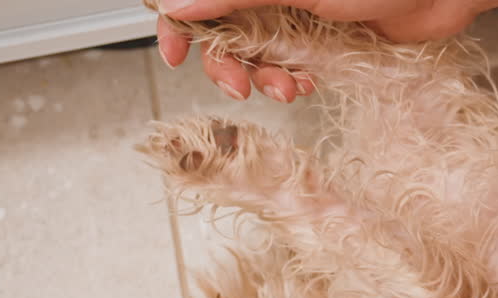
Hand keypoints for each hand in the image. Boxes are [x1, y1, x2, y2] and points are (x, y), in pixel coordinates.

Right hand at [152, 0, 497, 101]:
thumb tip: (178, 4)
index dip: (180, 23)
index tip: (176, 54)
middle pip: (222, 27)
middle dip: (228, 62)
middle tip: (242, 87)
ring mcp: (296, 11)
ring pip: (255, 50)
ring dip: (262, 76)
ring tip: (286, 88)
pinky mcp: (321, 37)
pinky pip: (289, 62)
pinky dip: (289, 78)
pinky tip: (303, 84)